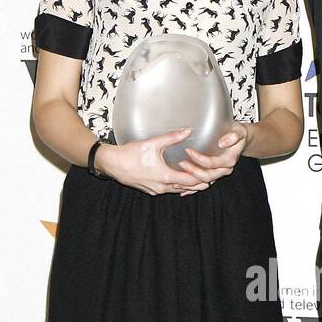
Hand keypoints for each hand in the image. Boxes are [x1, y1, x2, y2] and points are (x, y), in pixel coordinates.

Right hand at [95, 128, 212, 194]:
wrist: (112, 164)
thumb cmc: (130, 154)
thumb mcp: (153, 143)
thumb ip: (172, 137)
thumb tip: (187, 130)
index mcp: (165, 177)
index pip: (191, 180)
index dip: (201, 176)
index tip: (209, 170)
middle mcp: (162, 187)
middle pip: (186, 188)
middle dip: (198, 182)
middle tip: (209, 176)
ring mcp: (155, 190)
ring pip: (177, 191)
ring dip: (187, 185)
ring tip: (198, 178)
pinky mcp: (150, 190)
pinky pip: (167, 191)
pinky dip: (176, 186)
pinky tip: (179, 180)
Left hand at [175, 123, 249, 195]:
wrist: (242, 141)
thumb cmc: (238, 134)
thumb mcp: (239, 131)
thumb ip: (233, 136)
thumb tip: (222, 142)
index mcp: (229, 160)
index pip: (212, 163)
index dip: (199, 159)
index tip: (188, 150)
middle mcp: (225, 169)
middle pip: (207, 176)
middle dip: (193, 171)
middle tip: (181, 163)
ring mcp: (220, 174)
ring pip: (205, 183)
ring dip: (191, 183)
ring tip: (177, 180)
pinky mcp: (215, 175)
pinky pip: (204, 185)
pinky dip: (193, 189)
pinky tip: (183, 191)